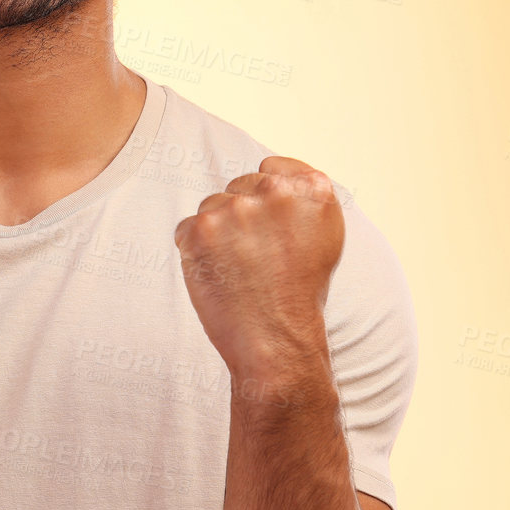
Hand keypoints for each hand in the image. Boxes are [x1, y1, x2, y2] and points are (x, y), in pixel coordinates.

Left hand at [174, 155, 343, 375]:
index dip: (264, 198)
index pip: (271, 168)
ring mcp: (236, 208)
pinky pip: (186, 229)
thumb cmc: (299, 294)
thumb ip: (300, 198)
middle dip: (240, 217)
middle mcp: (276, 191)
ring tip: (239, 270)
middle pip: (239, 186)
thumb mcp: (323, 236)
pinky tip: (218, 275)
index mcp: (313, 189)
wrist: (277, 341)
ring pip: (212, 206)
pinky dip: (194, 251)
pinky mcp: (200, 228)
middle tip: (255, 259)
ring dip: (217, 234)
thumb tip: (268, 171)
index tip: (268, 227)